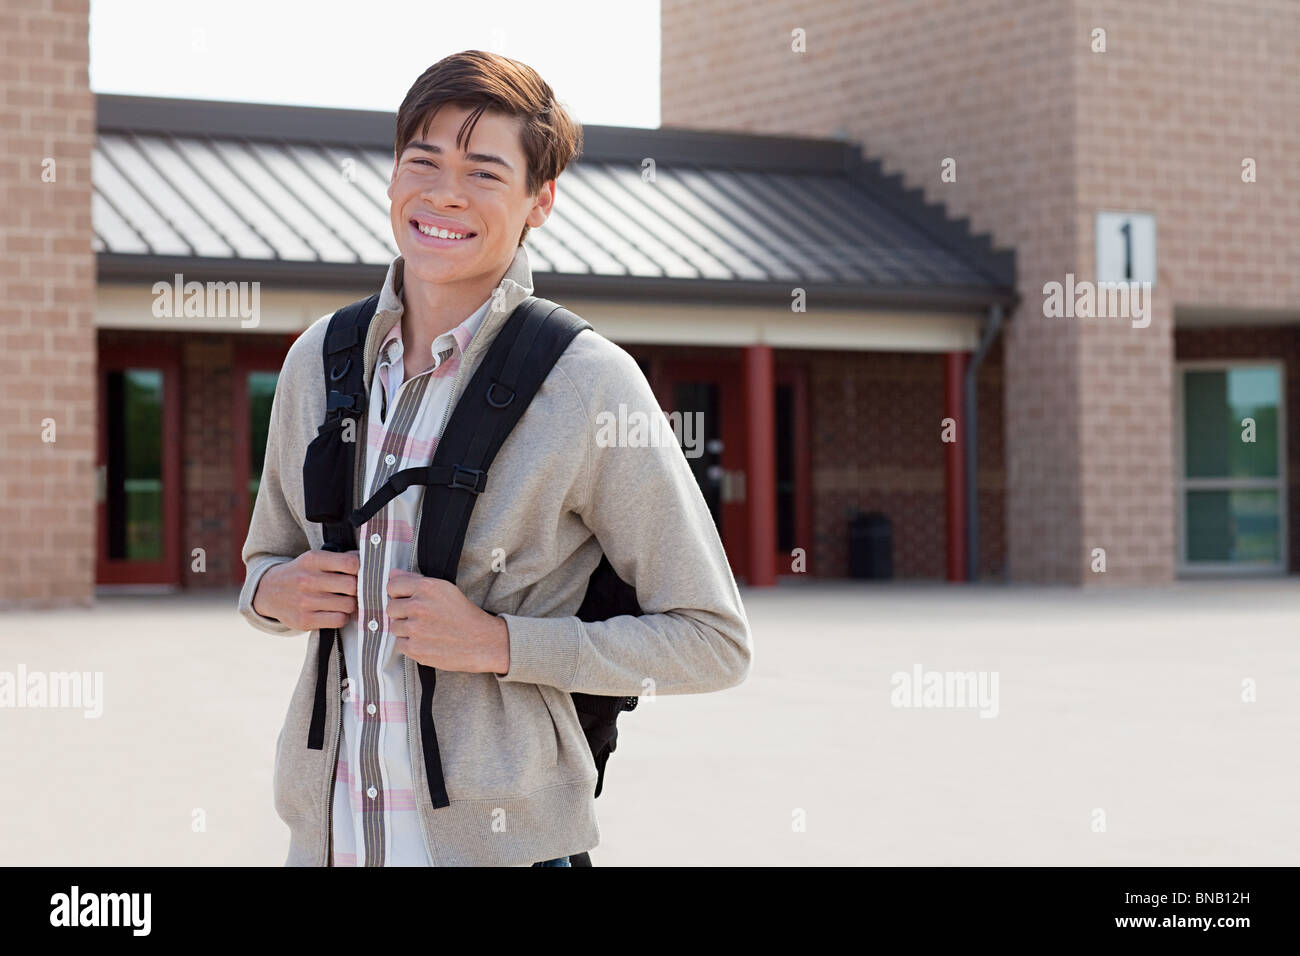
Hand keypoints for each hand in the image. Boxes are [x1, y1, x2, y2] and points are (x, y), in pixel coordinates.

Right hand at [252, 549, 359, 631]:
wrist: (268, 592)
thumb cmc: (301, 573)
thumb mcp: (315, 558)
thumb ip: (340, 559)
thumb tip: (368, 561)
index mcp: (313, 559)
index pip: (351, 563)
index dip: (363, 568)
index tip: (362, 572)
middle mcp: (308, 579)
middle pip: (352, 586)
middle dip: (360, 588)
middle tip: (358, 590)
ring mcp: (305, 601)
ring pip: (348, 605)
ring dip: (352, 604)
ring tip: (346, 600)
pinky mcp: (304, 620)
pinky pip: (339, 620)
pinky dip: (343, 617)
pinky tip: (337, 612)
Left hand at [385, 569, 509, 673]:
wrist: (481, 641)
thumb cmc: (463, 614)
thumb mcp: (444, 589)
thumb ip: (415, 580)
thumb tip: (391, 574)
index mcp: (427, 587)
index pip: (392, 585)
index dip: (398, 593)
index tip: (406, 599)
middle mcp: (419, 606)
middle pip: (391, 608)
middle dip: (401, 613)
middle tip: (419, 617)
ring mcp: (416, 629)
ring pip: (394, 627)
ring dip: (406, 629)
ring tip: (425, 630)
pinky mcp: (415, 649)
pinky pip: (399, 644)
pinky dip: (410, 644)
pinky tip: (426, 641)